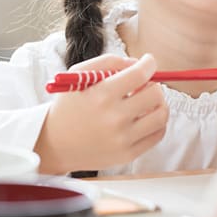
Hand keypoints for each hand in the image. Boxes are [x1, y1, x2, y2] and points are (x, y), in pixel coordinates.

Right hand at [35, 54, 168, 173]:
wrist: (55, 144)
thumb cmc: (69, 107)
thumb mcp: (79, 75)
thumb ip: (109, 62)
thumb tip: (137, 63)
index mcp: (101, 95)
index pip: (140, 74)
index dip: (149, 63)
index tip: (148, 62)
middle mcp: (114, 118)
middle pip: (154, 94)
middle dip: (152, 84)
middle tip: (143, 85)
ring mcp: (122, 139)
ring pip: (161, 115)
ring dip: (158, 103)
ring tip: (146, 101)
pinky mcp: (128, 154)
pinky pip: (158, 134)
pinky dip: (157, 122)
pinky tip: (145, 117)